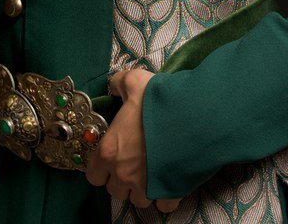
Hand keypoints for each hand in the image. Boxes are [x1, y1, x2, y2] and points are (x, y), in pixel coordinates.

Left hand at [85, 68, 182, 212]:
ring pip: (137, 200)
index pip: (93, 175)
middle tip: (134, 161)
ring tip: (151, 171)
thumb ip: (120, 83)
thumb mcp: (136, 82)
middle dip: (122, 179)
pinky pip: (162, 206)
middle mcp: (123, 174)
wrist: (195, 119)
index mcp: (110, 150)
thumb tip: (114, 86)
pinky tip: (167, 180)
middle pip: (114, 190)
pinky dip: (164, 197)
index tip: (112, 156)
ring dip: (142, 189)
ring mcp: (146, 187)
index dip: (101, 167)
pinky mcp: (168, 194)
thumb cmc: (160, 102)